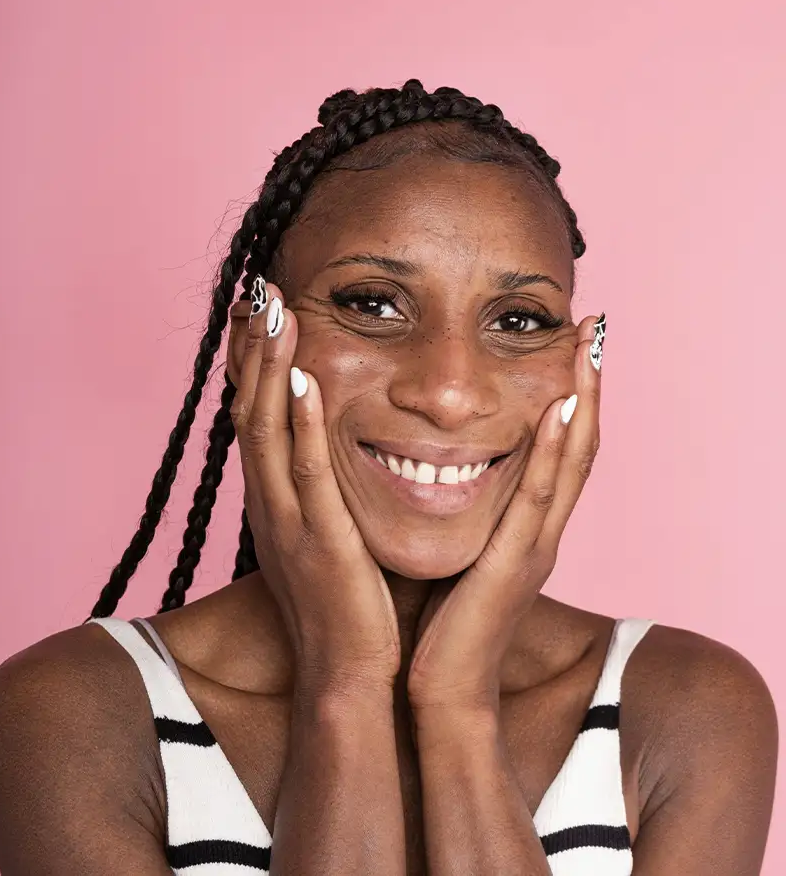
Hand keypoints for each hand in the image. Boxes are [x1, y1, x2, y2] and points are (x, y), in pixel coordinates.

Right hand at [230, 281, 399, 696]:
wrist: (352, 674)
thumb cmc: (351, 602)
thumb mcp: (332, 531)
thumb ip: (331, 485)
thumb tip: (350, 442)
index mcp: (278, 498)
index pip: (256, 415)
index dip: (251, 360)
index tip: (259, 308)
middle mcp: (271, 502)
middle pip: (250, 410)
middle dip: (253, 348)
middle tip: (259, 288)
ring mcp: (288, 522)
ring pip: (268, 432)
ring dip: (268, 369)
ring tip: (275, 311)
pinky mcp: (318, 544)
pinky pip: (307, 476)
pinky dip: (302, 426)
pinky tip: (303, 381)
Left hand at [406, 315, 602, 715]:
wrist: (443, 691)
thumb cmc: (442, 621)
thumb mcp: (457, 553)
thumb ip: (460, 512)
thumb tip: (427, 463)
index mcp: (525, 528)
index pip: (558, 451)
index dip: (571, 399)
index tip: (570, 346)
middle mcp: (541, 532)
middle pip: (578, 447)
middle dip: (588, 387)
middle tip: (593, 331)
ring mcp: (535, 547)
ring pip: (571, 464)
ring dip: (583, 404)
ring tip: (586, 349)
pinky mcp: (516, 565)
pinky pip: (538, 499)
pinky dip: (554, 452)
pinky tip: (558, 410)